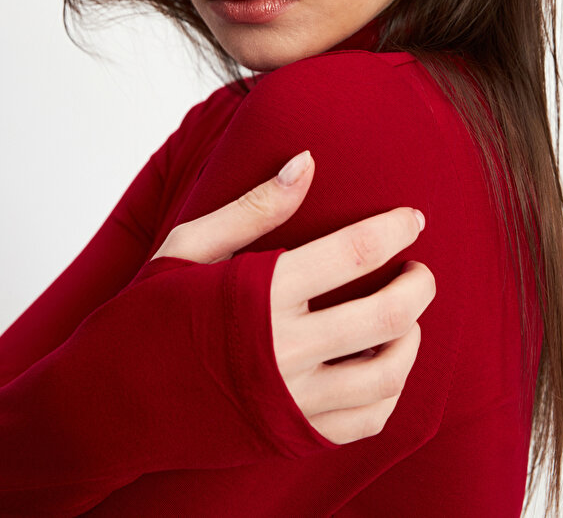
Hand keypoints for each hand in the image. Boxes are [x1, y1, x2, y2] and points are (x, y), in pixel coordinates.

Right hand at [152, 150, 434, 443]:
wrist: (107, 404)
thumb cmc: (145, 315)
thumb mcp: (188, 247)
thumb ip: (254, 207)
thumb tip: (307, 161)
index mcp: (261, 293)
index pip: (355, 251)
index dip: (394, 229)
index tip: (413, 218)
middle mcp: (285, 350)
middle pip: (388, 314)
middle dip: (419, 285)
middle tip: (420, 268)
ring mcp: (292, 401)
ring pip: (387, 374)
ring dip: (412, 339)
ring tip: (408, 317)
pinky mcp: (291, 437)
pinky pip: (365, 421)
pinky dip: (388, 392)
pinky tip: (381, 365)